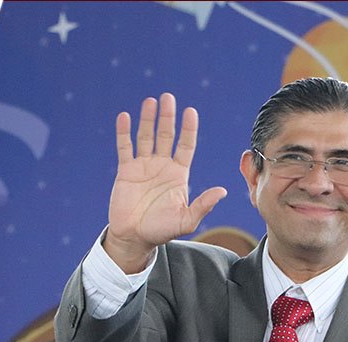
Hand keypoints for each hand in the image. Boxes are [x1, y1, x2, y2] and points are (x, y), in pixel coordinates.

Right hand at [104, 93, 227, 272]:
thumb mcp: (187, 220)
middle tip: (168, 97)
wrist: (135, 238)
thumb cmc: (162, 230)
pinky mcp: (126, 171)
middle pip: (166, 135)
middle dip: (168, 117)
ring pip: (146, 137)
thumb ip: (203, 205)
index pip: (186, 145)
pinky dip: (124, 132)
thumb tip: (223, 191)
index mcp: (179, 174)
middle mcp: (162, 166)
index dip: (188, 129)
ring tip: (150, 101)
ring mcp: (143, 166)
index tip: (190, 112)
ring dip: (148, 119)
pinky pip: (125, 147)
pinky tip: (125, 117)